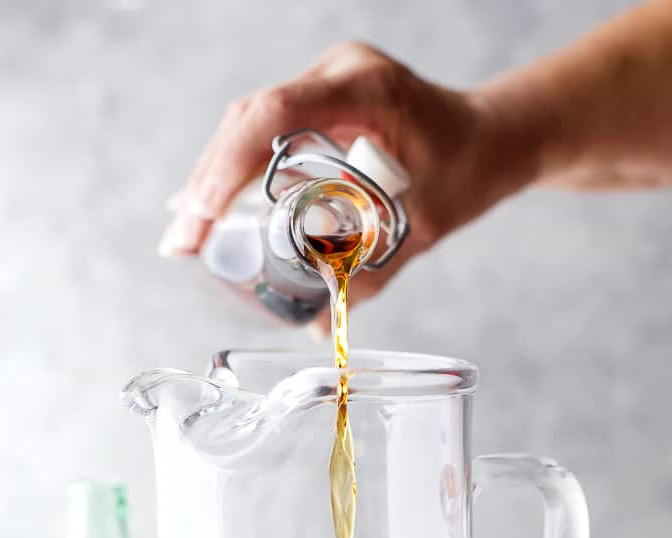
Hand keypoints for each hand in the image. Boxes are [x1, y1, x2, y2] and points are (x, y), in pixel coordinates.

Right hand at [160, 42, 535, 330]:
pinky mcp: (320, 99)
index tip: (197, 215)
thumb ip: (369, 274)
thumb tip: (316, 329)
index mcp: (364, 88)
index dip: (226, 165)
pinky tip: (209, 204)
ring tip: (186, 232)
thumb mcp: (420, 225)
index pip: (274, 114)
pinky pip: (266, 131)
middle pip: (249, 120)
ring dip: (215, 178)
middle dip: (207, 183)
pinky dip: (238, 170)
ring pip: (249, 125)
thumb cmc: (467, 171)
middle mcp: (337, 74)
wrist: (492, 135)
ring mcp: (325, 81)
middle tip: (179, 241)